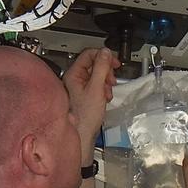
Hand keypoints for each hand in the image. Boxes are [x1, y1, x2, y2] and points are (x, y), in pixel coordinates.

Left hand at [63, 48, 118, 162]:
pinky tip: (105, 98)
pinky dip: (103, 89)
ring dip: (105, 81)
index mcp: (74, 74)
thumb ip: (101, 68)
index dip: (103, 56)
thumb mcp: (96, 88)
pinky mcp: (84, 96)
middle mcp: (74, 79)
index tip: (114, 62)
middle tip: (111, 79)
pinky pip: (96, 86)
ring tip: (107, 91)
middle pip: (93, 64)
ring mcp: (78, 88)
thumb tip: (105, 52)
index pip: (89, 54)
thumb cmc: (85, 116)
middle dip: (106, 71)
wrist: (83, 135)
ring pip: (96, 75)